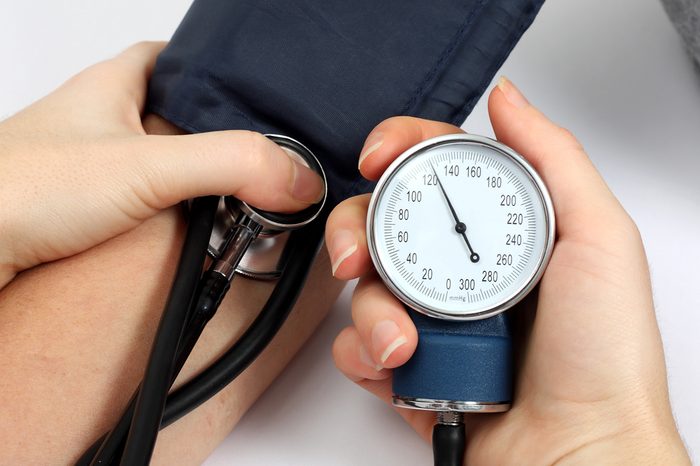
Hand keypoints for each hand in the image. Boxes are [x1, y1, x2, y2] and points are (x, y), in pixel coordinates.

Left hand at [0, 41, 323, 288]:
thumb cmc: (17, 188)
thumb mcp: (146, 166)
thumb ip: (230, 164)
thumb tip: (298, 177)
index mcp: (115, 85)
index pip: (177, 59)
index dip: (220, 73)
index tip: (257, 95)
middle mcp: (103, 120)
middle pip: (178, 115)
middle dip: (219, 138)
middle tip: (256, 160)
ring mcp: (92, 166)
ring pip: (163, 162)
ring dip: (198, 183)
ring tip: (237, 199)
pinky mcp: (85, 210)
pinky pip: (145, 202)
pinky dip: (173, 215)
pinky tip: (191, 233)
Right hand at [325, 78, 689, 463]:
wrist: (577, 452)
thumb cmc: (603, 356)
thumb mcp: (598, 240)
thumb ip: (553, 159)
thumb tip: (508, 99)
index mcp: (500, 232)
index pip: (436, 169)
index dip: (398, 150)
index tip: (379, 156)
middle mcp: (460, 269)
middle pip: (382, 222)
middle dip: (356, 231)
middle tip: (358, 256)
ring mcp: (431, 318)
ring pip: (363, 287)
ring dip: (371, 311)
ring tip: (405, 342)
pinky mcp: (408, 366)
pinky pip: (359, 345)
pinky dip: (363, 353)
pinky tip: (394, 365)